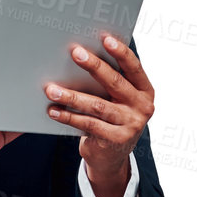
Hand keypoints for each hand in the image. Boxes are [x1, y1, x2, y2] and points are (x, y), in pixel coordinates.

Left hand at [43, 34, 154, 196]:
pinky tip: (54, 110)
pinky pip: (88, 124)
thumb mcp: (116, 101)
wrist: (111, 158)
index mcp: (145, 91)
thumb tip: (83, 55)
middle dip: (93, 65)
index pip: (134, 67)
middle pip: (115, 82)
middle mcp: (142, 107)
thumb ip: (110, 83)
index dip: (120, 52)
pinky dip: (68, 116)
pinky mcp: (115, 140)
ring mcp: (130, 125)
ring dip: (72, 95)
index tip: (104, 38)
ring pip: (97, 105)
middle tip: (75, 53)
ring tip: (52, 88)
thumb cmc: (110, 120)